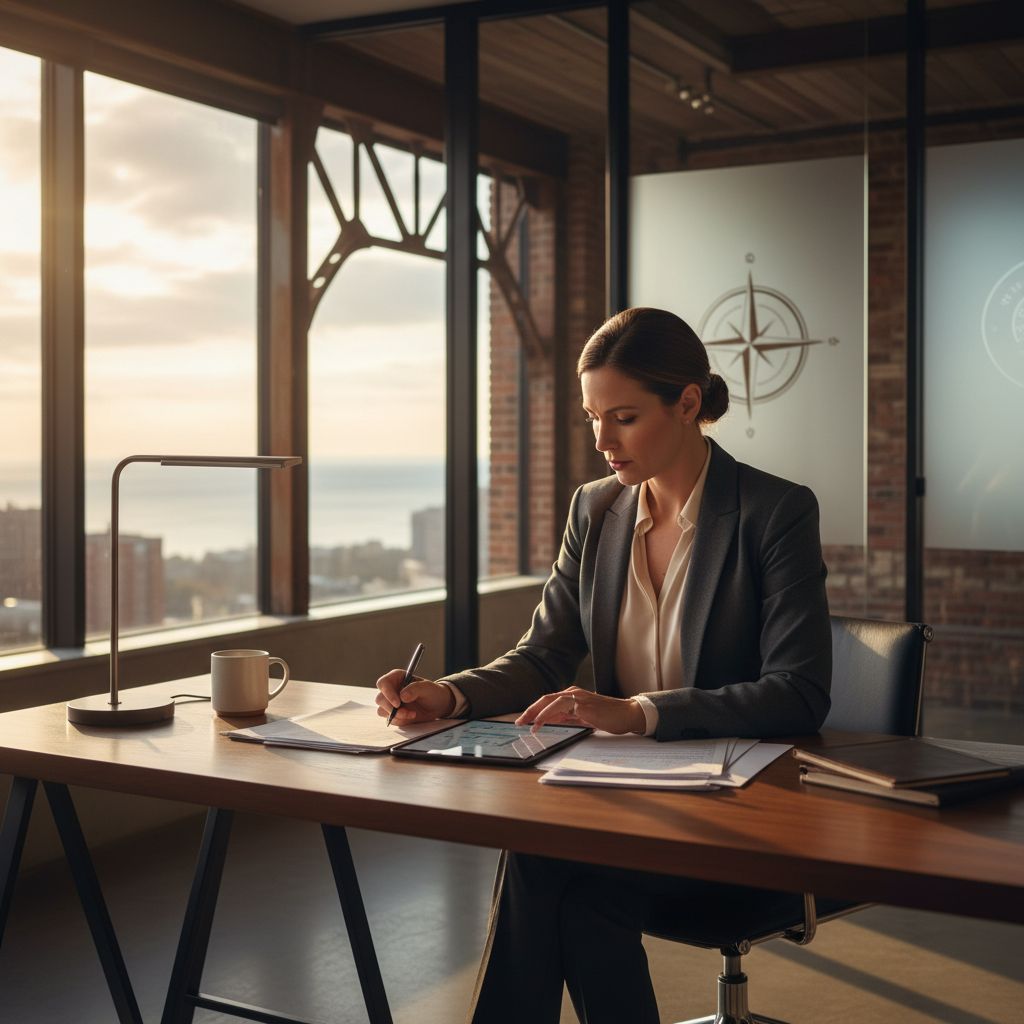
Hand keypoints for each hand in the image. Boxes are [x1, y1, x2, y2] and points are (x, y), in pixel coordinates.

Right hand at [375, 670, 454, 723]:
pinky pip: (390, 719)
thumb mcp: (427, 687)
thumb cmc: (432, 692)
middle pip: (380, 699)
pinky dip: (400, 720)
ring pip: (382, 711)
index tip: (397, 703)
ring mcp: (391, 702)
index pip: (383, 683)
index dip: (387, 693)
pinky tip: (412, 716)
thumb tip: (402, 695)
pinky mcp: (393, 713)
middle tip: (406, 712)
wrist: (437, 705)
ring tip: (412, 714)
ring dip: (396, 715)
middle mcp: (391, 689)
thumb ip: (415, 689)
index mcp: (396, 678)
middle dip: (392, 709)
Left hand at [515, 686, 645, 734]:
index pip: (548, 701)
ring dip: (536, 713)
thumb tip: (550, 720)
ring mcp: (578, 697)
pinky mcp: (583, 705)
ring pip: (551, 701)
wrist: (628, 714)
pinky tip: (541, 724)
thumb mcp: (583, 718)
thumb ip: (567, 717)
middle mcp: (573, 693)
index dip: (534, 710)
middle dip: (530, 710)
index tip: (524, 720)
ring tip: (527, 725)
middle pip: (545, 699)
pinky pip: (560, 709)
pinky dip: (548, 716)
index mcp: (572, 695)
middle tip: (519, 721)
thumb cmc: (608, 716)